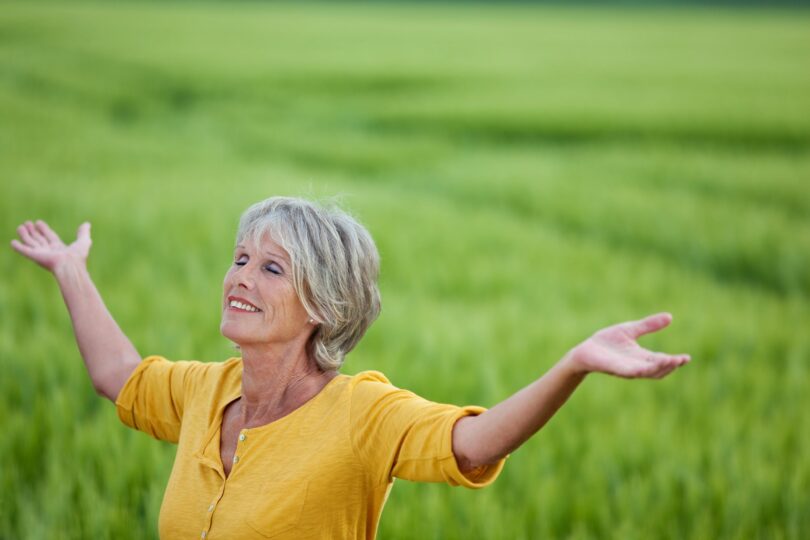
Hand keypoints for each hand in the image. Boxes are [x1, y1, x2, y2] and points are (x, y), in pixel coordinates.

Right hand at [11, 220, 91, 272]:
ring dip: (25, 235)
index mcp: (59, 249)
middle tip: (27, 223)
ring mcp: (41, 254)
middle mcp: (49, 252)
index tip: (38, 222)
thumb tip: (87, 224)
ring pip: (31, 243)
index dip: (44, 230)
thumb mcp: (83, 242)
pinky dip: (18, 247)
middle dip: (33, 232)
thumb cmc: (77, 256)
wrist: (69, 266)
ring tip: (20, 227)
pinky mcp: (34, 256)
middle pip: (39, 240)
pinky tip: (13, 242)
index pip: (50, 237)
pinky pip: (24, 251)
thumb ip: (83, 233)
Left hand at [564, 312, 690, 378]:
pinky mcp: (615, 369)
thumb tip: (670, 316)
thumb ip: (648, 325)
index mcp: (642, 357)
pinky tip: (646, 366)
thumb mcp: (631, 330)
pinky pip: (630, 371)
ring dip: (659, 368)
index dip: (675, 361)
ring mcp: (627, 369)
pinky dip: (640, 370)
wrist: (585, 350)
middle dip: (670, 366)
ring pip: (647, 372)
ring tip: (671, 361)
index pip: (662, 360)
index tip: (687, 358)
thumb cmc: (607, 342)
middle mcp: (637, 366)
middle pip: (658, 369)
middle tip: (681, 360)